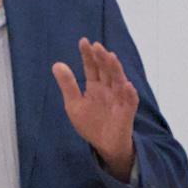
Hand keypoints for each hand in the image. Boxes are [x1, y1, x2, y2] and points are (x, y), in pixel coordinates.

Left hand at [54, 34, 140, 178]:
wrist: (104, 146)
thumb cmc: (91, 124)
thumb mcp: (74, 104)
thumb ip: (68, 85)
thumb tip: (56, 64)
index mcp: (95, 86)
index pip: (92, 67)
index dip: (88, 55)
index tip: (84, 41)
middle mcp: (108, 89)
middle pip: (106, 70)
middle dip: (102, 58)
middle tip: (96, 46)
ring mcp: (119, 99)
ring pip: (119, 81)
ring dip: (116, 69)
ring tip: (111, 57)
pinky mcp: (127, 112)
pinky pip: (130, 101)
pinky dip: (129, 93)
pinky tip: (127, 85)